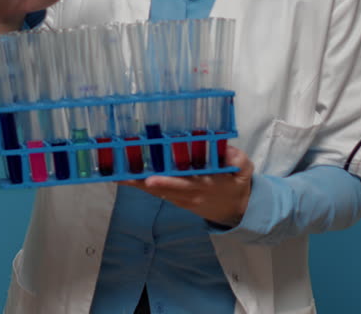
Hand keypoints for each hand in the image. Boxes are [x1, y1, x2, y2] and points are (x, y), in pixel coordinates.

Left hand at [119, 145, 254, 226]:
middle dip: (141, 183)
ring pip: (156, 193)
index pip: (184, 185)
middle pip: (162, 190)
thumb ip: (236, 159)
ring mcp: (181, 200)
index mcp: (205, 187)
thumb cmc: (237, 185)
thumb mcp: (244, 170)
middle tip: (120, 175)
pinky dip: (143, 186)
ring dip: (137, 184)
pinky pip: (157, 194)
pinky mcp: (176, 200)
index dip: (167, 183)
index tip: (151, 179)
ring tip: (117, 174)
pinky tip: (128, 177)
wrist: (236, 211)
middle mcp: (189, 196)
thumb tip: (225, 148)